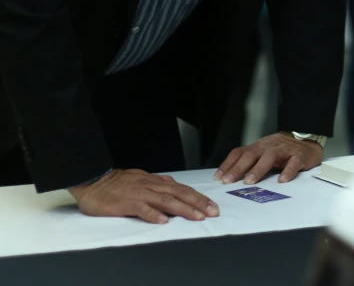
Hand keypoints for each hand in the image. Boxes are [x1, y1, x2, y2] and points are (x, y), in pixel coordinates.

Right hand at [69, 169, 219, 223]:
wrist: (93, 180)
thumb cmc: (117, 182)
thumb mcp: (142, 179)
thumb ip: (158, 183)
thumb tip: (174, 185)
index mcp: (156, 182)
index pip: (182, 189)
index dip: (199, 197)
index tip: (212, 206)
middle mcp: (151, 186)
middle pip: (179, 194)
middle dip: (198, 203)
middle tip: (213, 212)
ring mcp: (139, 194)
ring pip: (166, 200)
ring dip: (183, 209)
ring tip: (197, 217)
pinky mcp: (126, 203)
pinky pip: (142, 209)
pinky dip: (153, 214)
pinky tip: (163, 221)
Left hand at [215, 132, 323, 184]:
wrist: (308, 141)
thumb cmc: (283, 150)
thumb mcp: (264, 153)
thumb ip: (251, 162)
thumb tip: (230, 177)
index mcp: (259, 146)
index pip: (240, 152)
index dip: (228, 164)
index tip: (218, 178)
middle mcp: (269, 147)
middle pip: (251, 154)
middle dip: (238, 168)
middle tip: (228, 181)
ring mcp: (284, 150)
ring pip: (269, 157)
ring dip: (258, 169)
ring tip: (250, 181)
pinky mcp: (299, 156)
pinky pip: (293, 163)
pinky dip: (287, 171)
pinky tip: (282, 180)